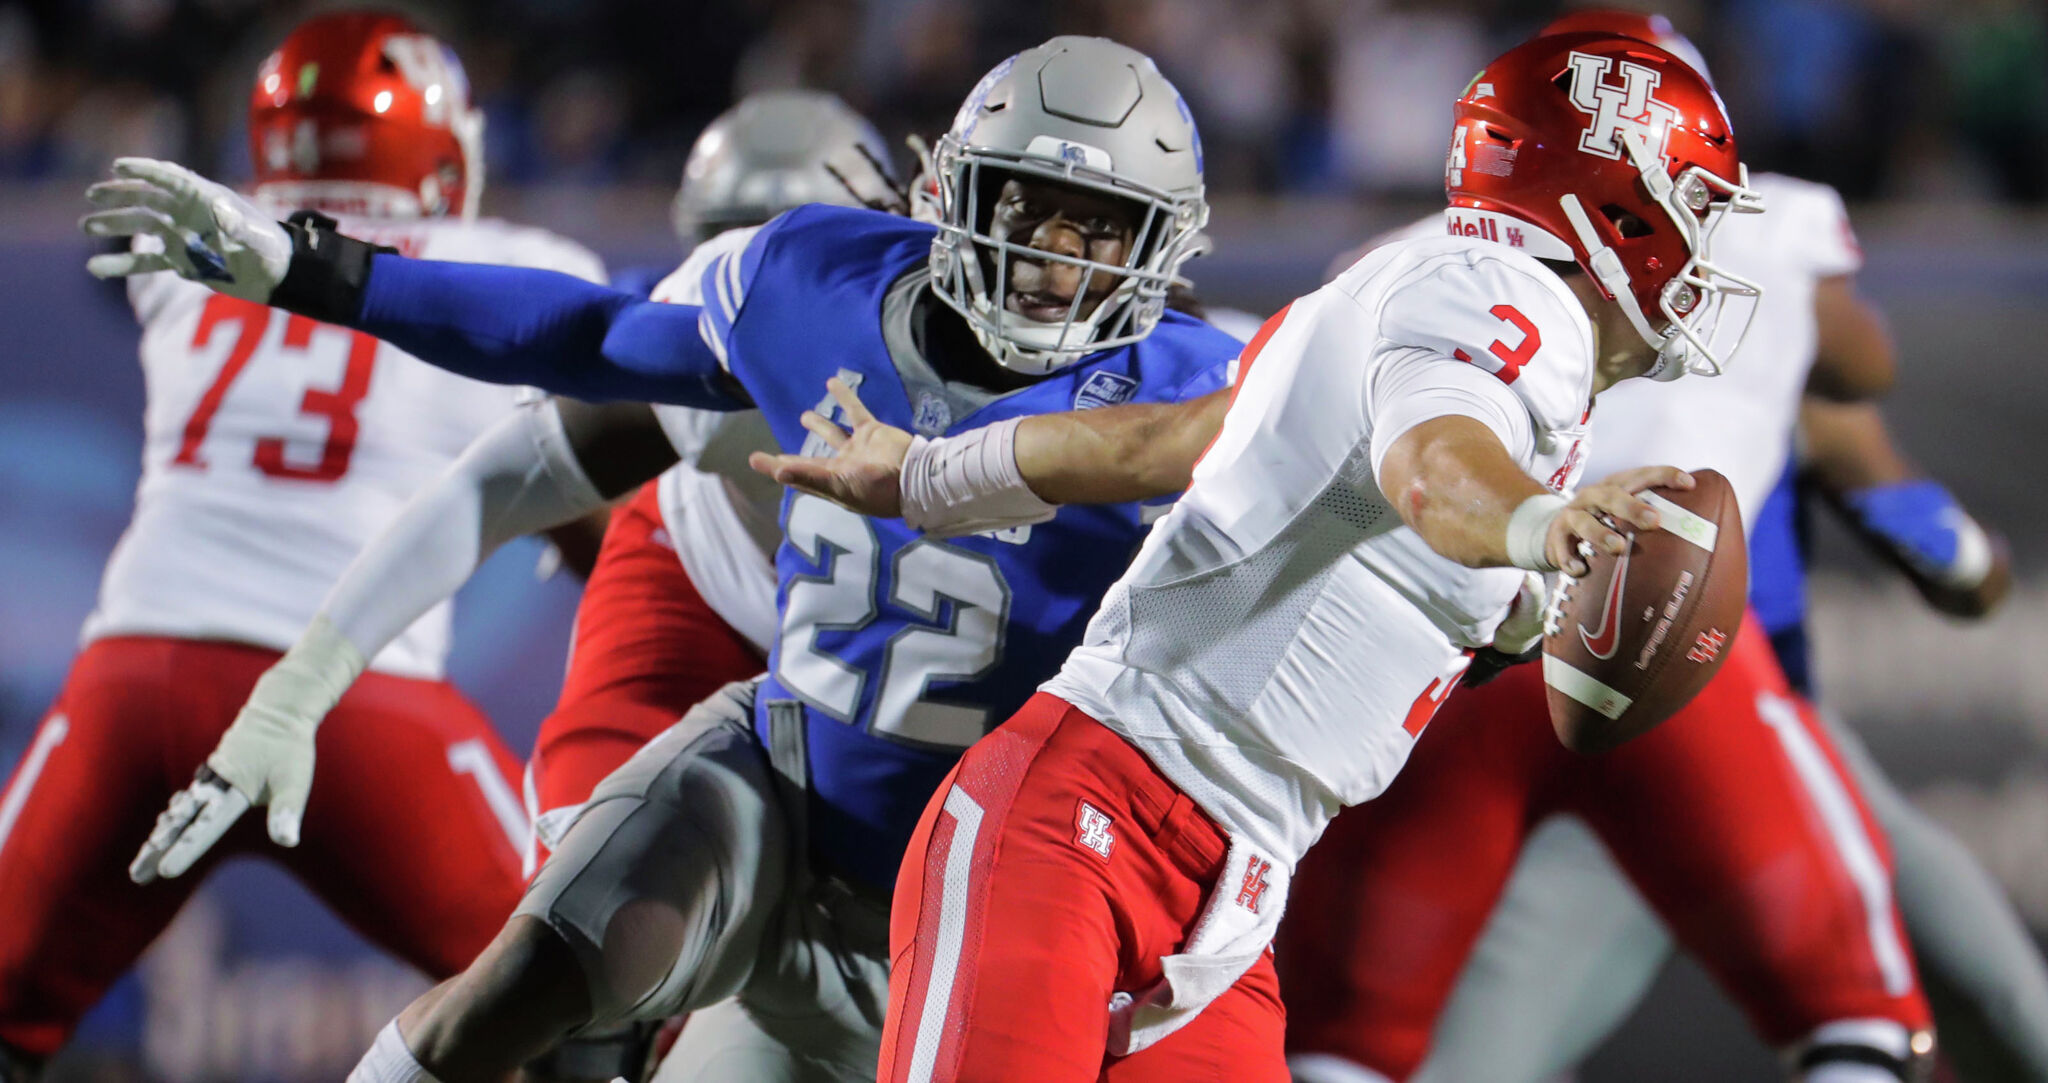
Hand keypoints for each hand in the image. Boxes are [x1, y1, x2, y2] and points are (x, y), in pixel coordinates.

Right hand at [81, 157, 290, 301]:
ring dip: (115, 224)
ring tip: (86, 225)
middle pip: (149, 198)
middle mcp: (189, 213)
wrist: (279, 277)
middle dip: (121, 195)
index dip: (145, 170)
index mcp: (207, 198)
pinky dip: (123, 265)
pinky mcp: (181, 261)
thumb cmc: (273, 250)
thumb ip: (240, 228)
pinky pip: (146, 262)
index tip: (118, 167)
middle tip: (93, 195)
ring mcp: (182, 236)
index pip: (171, 178)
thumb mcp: (260, 238)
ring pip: (141, 226)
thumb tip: (222, 219)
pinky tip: (96, 268)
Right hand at [129, 625, 359, 881]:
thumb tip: (288, 841)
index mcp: (231, 790)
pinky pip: (187, 799)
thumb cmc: (290, 748)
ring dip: (160, 836)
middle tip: (134, 876)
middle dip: (155, 850)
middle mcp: (213, 784)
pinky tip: (164, 829)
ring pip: (179, 811)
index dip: (185, 851)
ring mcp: (209, 777)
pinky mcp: (212, 772)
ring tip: (141, 862)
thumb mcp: (295, 780)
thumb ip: (286, 811)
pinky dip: (173, 817)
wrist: (279, 709)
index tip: (165, 872)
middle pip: (179, 823)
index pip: (205, 828)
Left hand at [749, 377, 911, 516]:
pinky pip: (854, 412)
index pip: (797, 475)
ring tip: (805, 416)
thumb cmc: (876, 488)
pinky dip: (844, 397)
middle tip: (773, 455)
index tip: (754, 460)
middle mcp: (842, 468)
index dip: (775, 468)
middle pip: (810, 462)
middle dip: (791, 459)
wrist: (915, 476)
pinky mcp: (871, 432)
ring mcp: (856, 449)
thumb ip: (809, 476)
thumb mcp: (840, 485)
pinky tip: (831, 383)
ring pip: (832, 435)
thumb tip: (778, 474)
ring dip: (819, 426)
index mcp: (831, 484)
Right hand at [1547, 466, 1692, 576]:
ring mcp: (1573, 516)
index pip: (1641, 475)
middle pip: (1611, 495)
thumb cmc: (1602, 521)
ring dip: (1601, 534)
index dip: (1664, 475)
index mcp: (1615, 486)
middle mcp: (1593, 496)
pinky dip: (1570, 560)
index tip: (1689, 484)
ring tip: (1618, 547)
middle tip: (1654, 521)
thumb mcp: (1621, 512)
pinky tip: (1581, 571)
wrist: (1556, 531)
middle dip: (1632, 507)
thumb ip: (1649, 517)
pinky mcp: (1556, 538)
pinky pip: (1561, 549)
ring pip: (1584, 521)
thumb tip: (1697, 536)